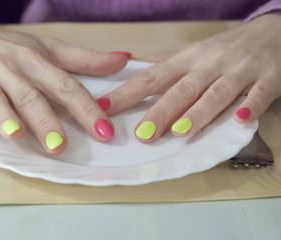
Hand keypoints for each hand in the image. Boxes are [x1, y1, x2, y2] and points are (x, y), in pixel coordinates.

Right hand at [0, 2, 128, 153]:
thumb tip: (122, 60)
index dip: (86, 109)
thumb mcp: (48, 49)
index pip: (66, 86)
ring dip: (4, 117)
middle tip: (60, 146)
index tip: (104, 132)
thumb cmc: (9, 46)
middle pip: (31, 96)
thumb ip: (85, 60)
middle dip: (46, 121)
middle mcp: (11, 69)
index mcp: (36, 63)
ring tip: (16, 136)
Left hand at [100, 13, 280, 141]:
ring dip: (198, 112)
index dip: (127, 93)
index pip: (151, 78)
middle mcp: (209, 64)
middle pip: (181, 89)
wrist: (272, 31)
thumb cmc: (224, 48)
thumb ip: (162, 63)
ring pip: (216, 93)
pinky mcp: (268, 77)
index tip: (105, 108)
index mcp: (187, 60)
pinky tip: (240, 119)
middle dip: (161, 111)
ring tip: (179, 131)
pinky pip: (259, 93)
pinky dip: (250, 106)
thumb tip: (129, 67)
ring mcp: (239, 71)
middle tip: (142, 134)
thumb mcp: (191, 53)